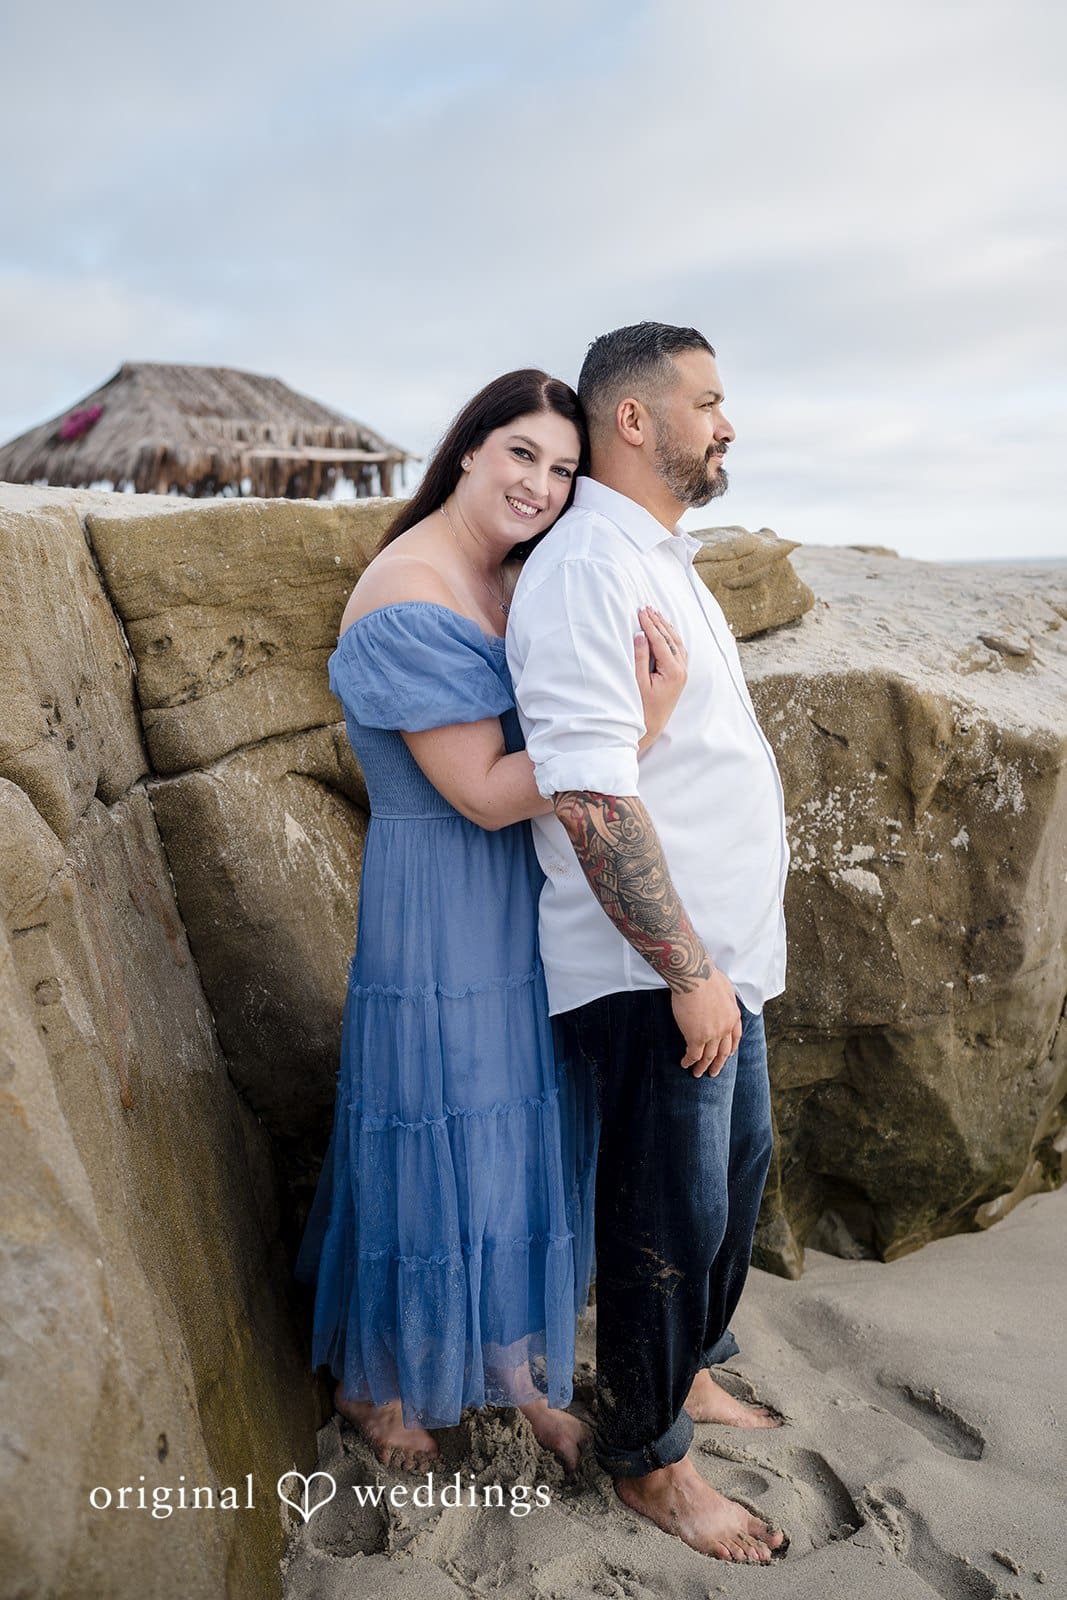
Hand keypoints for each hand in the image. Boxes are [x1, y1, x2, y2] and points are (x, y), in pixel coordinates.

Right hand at [634, 607, 687, 748]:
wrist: (651, 726)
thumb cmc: (642, 708)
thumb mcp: (639, 682)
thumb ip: (640, 658)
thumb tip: (641, 635)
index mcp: (673, 671)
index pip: (660, 641)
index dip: (650, 624)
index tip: (640, 611)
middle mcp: (681, 670)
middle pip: (670, 639)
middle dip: (658, 622)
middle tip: (646, 607)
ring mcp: (682, 672)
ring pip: (676, 642)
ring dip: (665, 627)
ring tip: (654, 613)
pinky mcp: (679, 674)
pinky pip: (677, 650)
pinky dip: (670, 637)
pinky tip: (664, 630)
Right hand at [671, 968, 741, 1077]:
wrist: (695, 977)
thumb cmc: (707, 976)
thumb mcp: (726, 987)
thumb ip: (726, 998)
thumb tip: (722, 998)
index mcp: (733, 1016)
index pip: (735, 1038)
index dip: (731, 1048)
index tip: (728, 1055)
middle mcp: (725, 1028)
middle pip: (723, 1052)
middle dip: (718, 1063)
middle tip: (713, 1072)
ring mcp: (712, 1035)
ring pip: (708, 1057)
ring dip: (703, 1067)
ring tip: (697, 1073)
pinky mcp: (696, 1037)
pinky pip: (693, 1055)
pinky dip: (689, 1061)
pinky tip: (684, 1064)